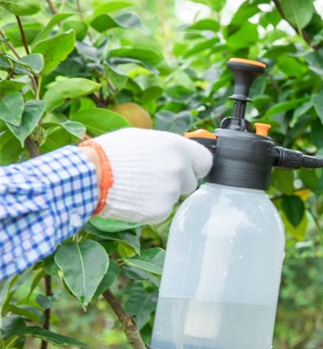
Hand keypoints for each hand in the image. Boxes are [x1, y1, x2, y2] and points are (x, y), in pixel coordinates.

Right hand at [82, 128, 212, 223]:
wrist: (90, 175)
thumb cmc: (111, 153)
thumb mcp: (142, 138)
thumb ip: (166, 147)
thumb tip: (180, 152)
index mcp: (177, 147)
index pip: (206, 161)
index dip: (195, 167)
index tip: (189, 169)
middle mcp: (179, 169)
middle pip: (190, 183)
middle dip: (176, 183)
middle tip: (152, 179)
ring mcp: (171, 191)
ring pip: (174, 197)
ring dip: (161, 195)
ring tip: (137, 186)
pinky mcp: (160, 210)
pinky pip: (162, 210)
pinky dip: (150, 207)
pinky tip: (134, 198)